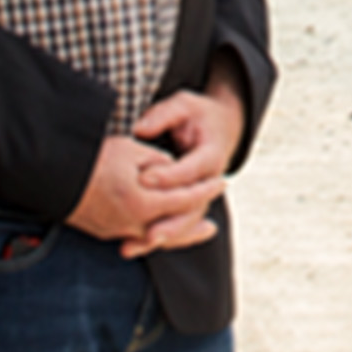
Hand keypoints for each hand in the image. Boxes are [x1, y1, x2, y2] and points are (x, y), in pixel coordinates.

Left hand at [64, 62, 247, 257]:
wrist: (220, 127)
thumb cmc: (198, 114)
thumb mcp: (184, 104)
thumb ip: (164, 115)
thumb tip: (141, 128)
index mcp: (212, 155)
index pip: (190, 170)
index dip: (168, 176)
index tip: (143, 178)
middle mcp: (209, 181)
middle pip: (192, 208)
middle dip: (169, 222)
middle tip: (146, 232)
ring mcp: (201, 197)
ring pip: (184, 223)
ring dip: (160, 237)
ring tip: (133, 246)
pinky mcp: (189, 205)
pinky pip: (175, 226)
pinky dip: (156, 237)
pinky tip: (131, 247)